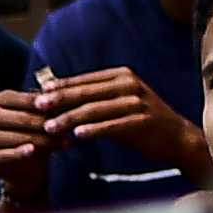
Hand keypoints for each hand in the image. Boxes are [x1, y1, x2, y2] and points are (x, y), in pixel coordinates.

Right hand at [0, 82, 54, 177]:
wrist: (31, 165)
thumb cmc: (39, 132)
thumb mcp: (46, 116)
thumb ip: (49, 106)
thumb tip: (57, 96)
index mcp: (0, 100)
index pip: (20, 99)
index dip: (39, 103)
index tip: (57, 106)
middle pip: (17, 118)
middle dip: (42, 123)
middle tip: (62, 127)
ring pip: (12, 137)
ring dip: (37, 140)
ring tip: (58, 143)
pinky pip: (2, 154)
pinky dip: (17, 153)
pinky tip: (31, 151)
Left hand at [26, 63, 212, 183]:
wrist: (174, 137)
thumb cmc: (138, 121)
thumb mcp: (115, 104)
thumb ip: (92, 99)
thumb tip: (57, 97)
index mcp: (121, 76)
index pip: (85, 80)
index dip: (61, 87)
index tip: (39, 94)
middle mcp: (129, 85)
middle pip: (87, 92)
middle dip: (60, 100)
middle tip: (38, 108)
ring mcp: (137, 102)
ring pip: (96, 109)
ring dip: (70, 118)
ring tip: (50, 127)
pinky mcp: (141, 121)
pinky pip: (112, 125)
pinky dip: (94, 130)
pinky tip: (77, 136)